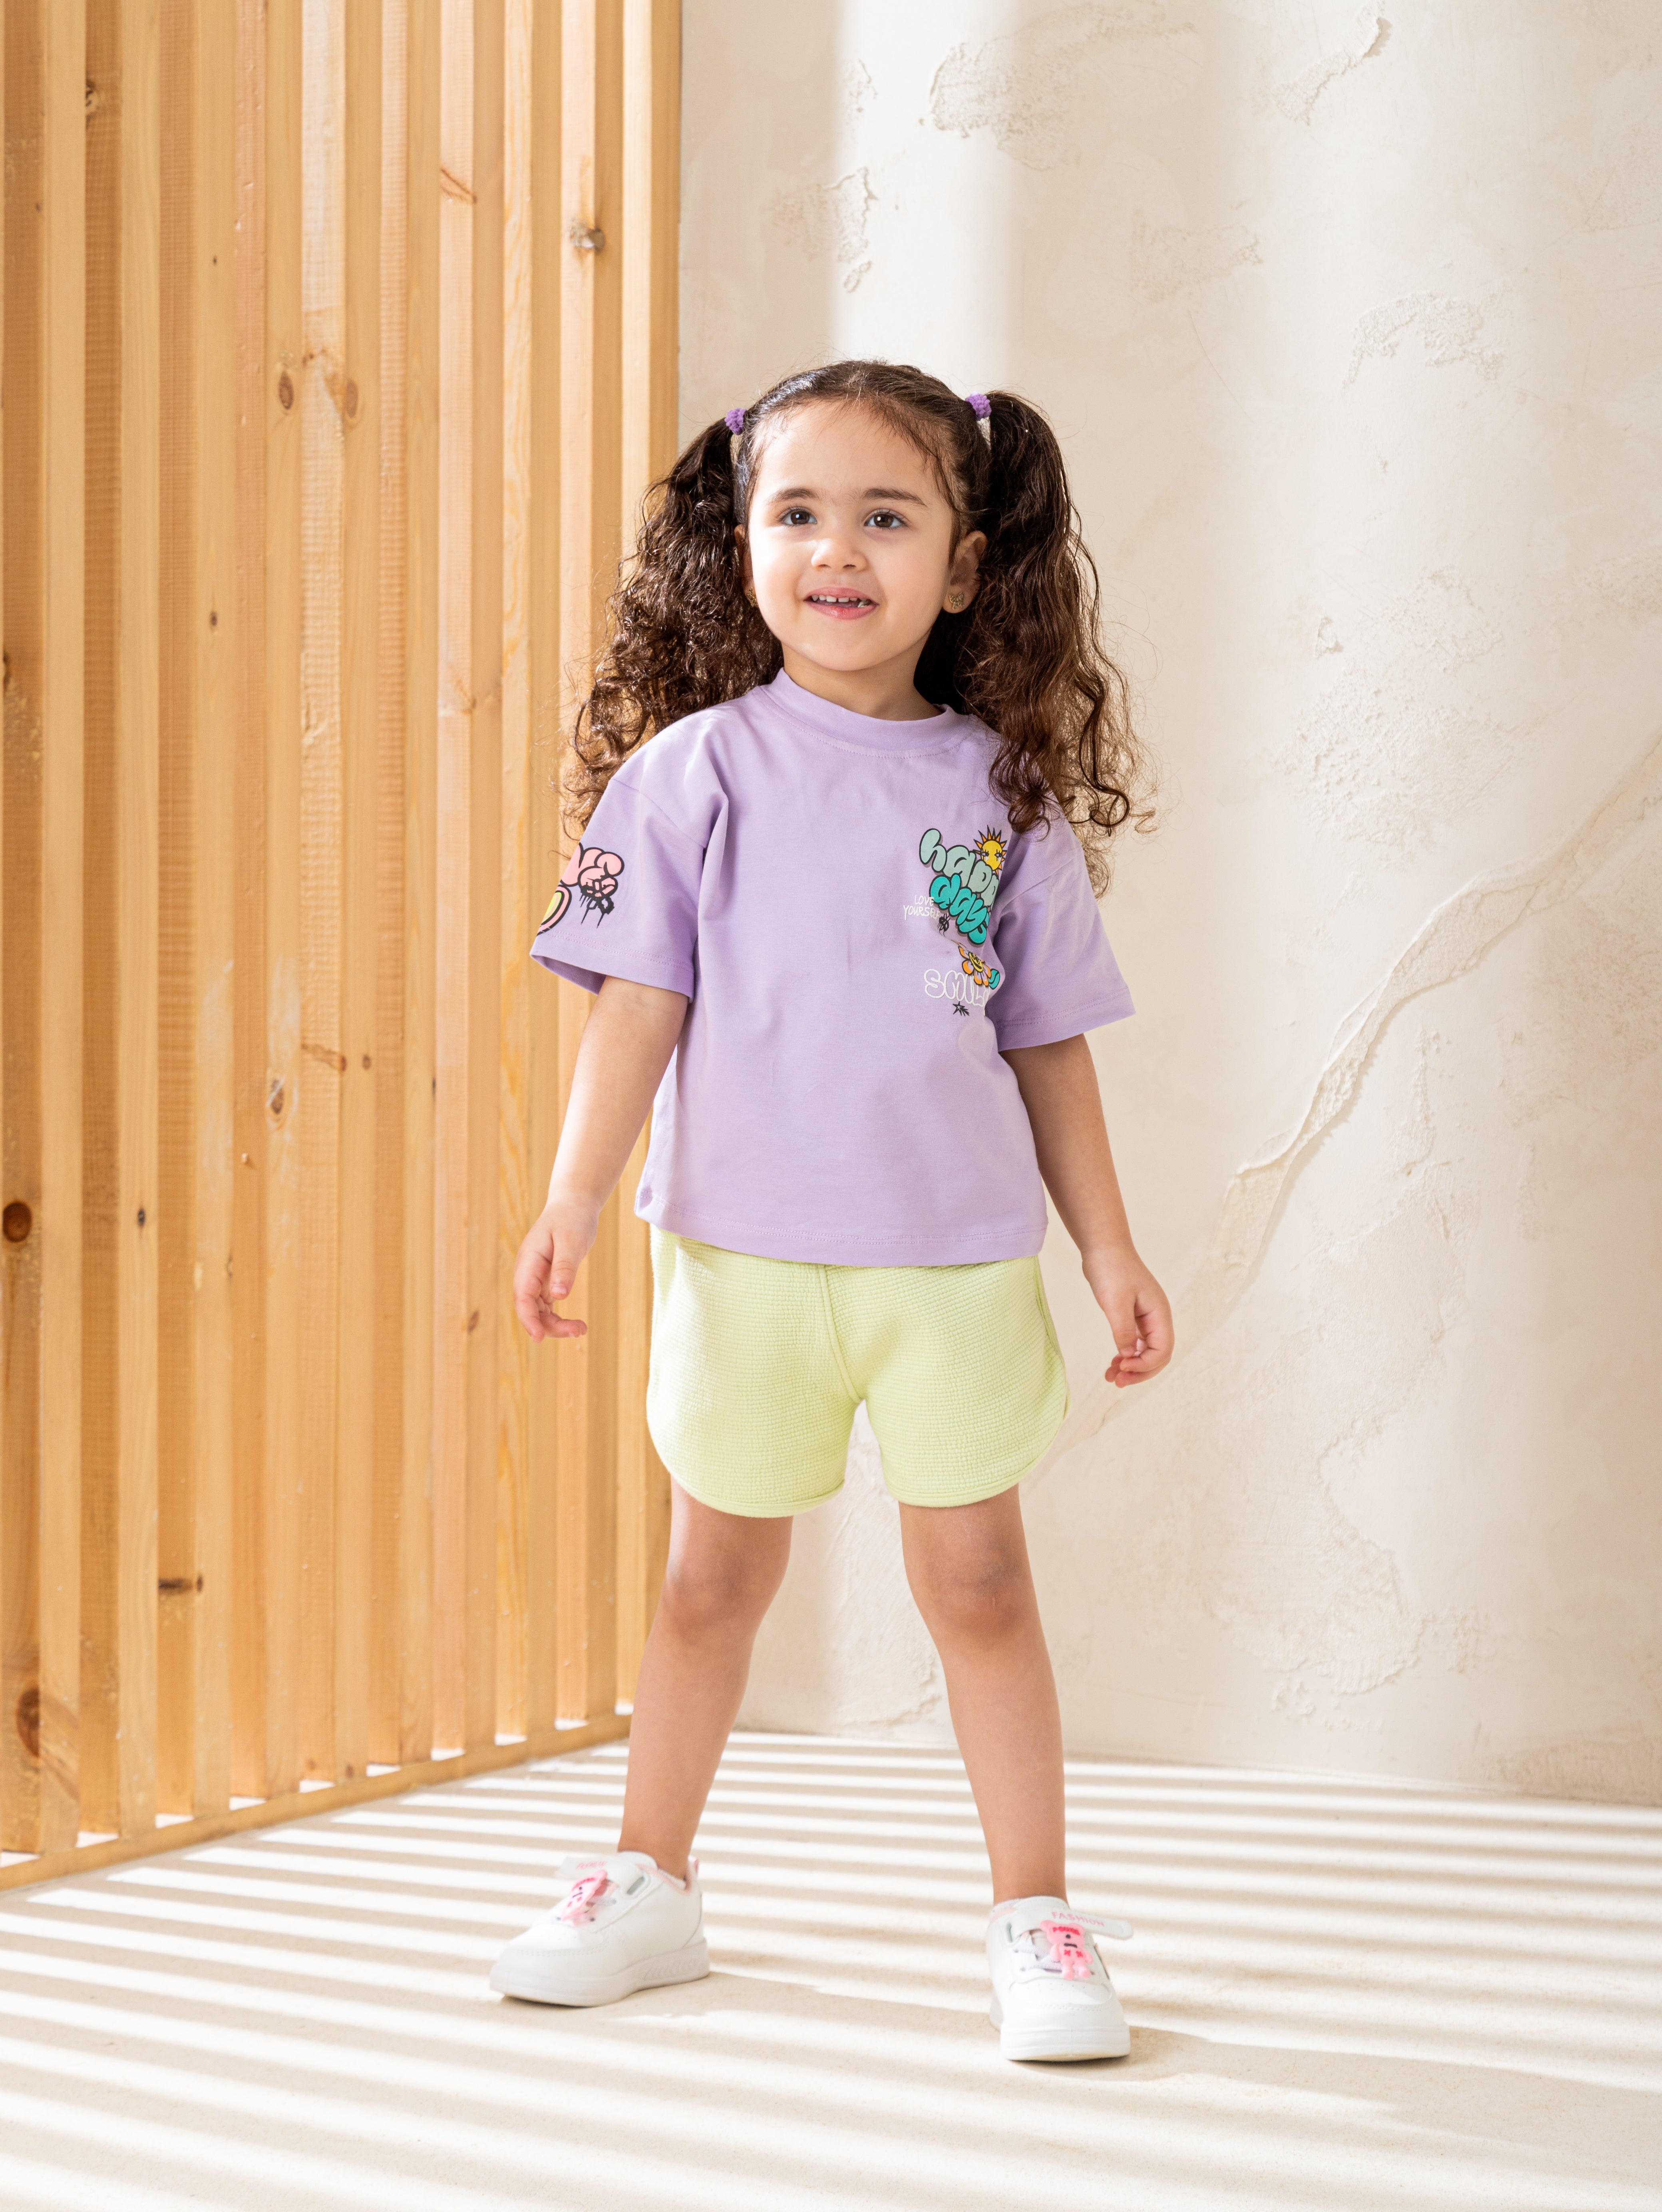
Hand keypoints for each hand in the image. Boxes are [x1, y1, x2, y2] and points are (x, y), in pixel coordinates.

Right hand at [513, 1195, 599, 1340]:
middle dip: (549, 1326)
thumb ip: (564, 1267)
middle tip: (578, 1331)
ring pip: (538, 1311)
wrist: (573, 1205)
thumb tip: (559, 1295)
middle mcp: (527, 1273)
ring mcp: (535, 1279)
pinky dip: (558, 1318)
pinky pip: (546, 1307)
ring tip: (581, 1329)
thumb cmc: (572, 1219)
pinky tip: (576, 1325)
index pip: (522, 1296)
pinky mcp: (546, 1282)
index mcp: (528, 1262)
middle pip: (529, 1309)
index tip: (539, 1337)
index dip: (528, 1319)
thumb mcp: (572, 1241)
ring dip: (555, 1325)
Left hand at [1083, 1245, 1173, 1388]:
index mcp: (1159, 1313)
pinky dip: (1125, 1355)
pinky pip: (1135, 1343)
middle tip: (1117, 1382)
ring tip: (1111, 1377)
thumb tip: (1129, 1355)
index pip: (1163, 1350)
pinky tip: (1113, 1362)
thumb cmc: (1111, 1268)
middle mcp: (1156, 1318)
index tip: (1123, 1367)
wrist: (1103, 1246)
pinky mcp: (1133, 1317)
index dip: (1145, 1364)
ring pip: (1145, 1351)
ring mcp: (1146, 1318)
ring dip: (1131, 1367)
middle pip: (1158, 1355)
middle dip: (1140, 1372)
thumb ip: (1123, 1329)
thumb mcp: (1115, 1301)